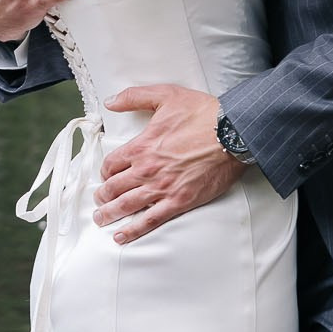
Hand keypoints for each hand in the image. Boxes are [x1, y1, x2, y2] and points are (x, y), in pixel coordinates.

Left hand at [93, 83, 242, 242]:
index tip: (106, 177)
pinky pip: (151, 220)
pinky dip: (134, 230)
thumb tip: (110, 102)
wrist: (233, 133)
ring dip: (110, 214)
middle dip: (102, 197)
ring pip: (127, 206)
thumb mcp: (165, 95)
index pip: (111, 164)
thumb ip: (134, 97)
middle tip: (99, 202)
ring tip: (102, 220)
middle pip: (114, 188)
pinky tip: (122, 236)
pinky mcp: (180, 201)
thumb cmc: (202, 114)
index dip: (105, 172)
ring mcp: (162, 187)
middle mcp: (147, 169)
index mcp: (141, 146)